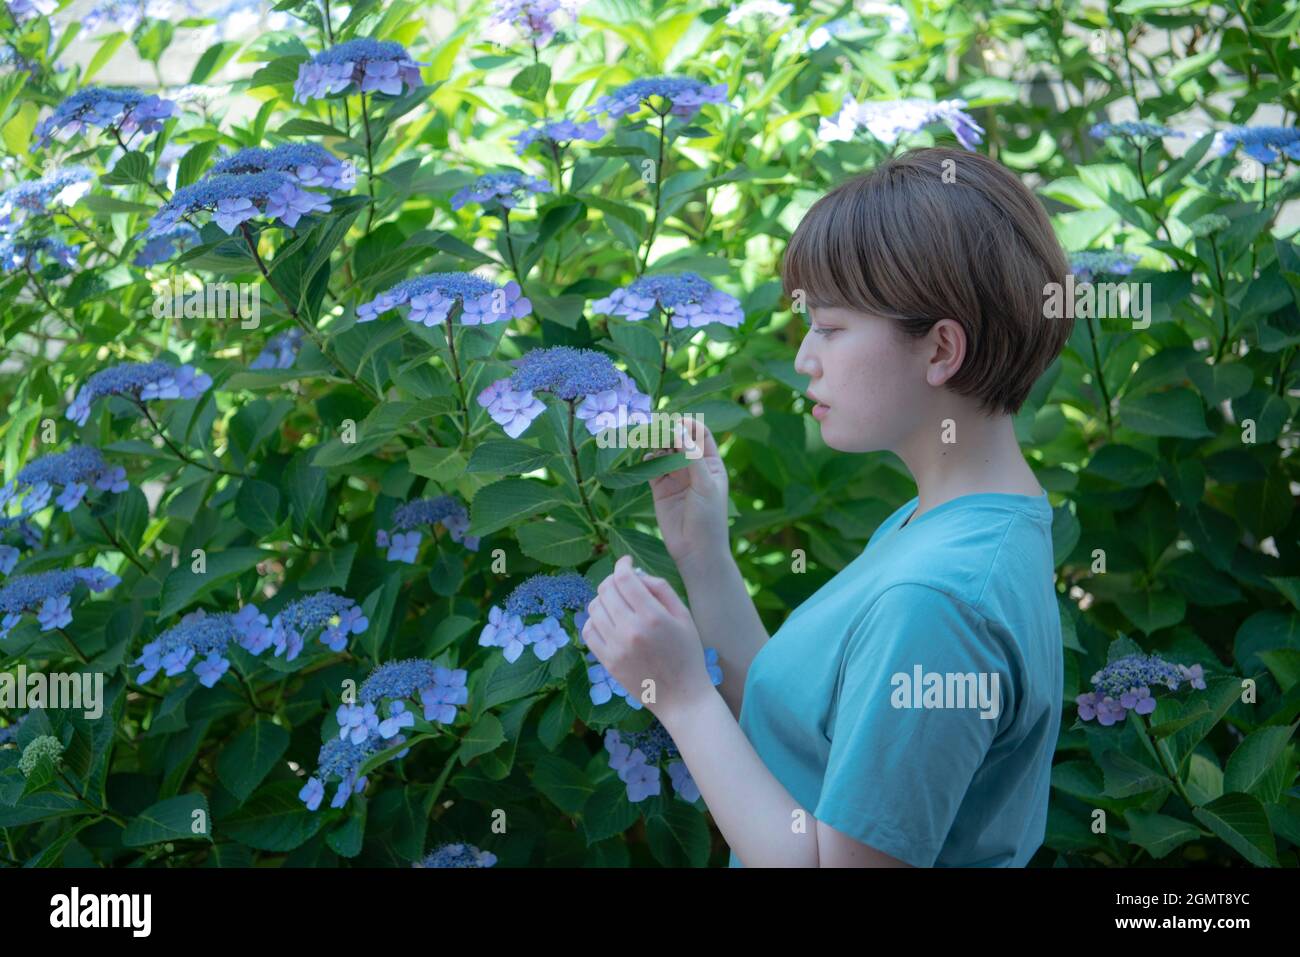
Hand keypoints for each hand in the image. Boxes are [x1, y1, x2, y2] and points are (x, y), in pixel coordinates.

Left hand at [583, 555, 715, 721]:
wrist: (682, 697)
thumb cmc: (688, 654)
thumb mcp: (684, 616)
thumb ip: (661, 589)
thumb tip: (636, 574)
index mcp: (652, 616)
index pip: (623, 579)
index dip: (622, 565)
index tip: (626, 563)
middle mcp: (630, 630)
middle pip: (606, 590)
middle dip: (613, 580)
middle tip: (623, 583)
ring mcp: (615, 647)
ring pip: (594, 608)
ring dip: (604, 599)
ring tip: (617, 604)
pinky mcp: (607, 662)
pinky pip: (588, 631)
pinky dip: (595, 620)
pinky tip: (608, 621)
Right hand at [645, 417, 729, 567]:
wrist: (695, 551)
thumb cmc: (709, 518)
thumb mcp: (705, 485)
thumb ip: (692, 457)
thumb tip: (680, 429)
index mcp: (711, 464)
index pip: (700, 435)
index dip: (689, 425)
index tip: (676, 421)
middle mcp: (693, 467)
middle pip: (679, 440)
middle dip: (668, 431)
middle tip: (656, 425)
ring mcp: (675, 477)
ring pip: (664, 452)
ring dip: (657, 443)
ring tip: (648, 438)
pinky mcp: (659, 488)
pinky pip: (652, 468)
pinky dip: (648, 460)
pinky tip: (647, 458)